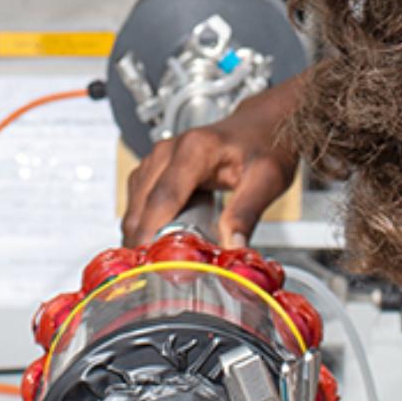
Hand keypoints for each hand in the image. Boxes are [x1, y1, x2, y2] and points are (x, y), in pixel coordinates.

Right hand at [121, 75, 303, 247]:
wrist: (262, 125)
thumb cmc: (265, 144)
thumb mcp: (266, 179)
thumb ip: (246, 214)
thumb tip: (233, 249)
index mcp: (195, 150)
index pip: (162, 199)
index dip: (152, 234)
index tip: (151, 264)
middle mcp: (168, 151)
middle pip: (141, 208)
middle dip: (145, 243)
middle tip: (160, 275)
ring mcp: (157, 159)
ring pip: (134, 208)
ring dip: (143, 237)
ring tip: (164, 262)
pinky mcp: (154, 170)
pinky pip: (138, 204)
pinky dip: (145, 226)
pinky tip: (161, 242)